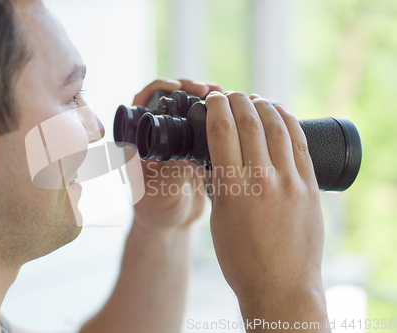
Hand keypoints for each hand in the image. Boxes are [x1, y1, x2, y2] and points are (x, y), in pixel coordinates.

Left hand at [126, 78, 221, 229]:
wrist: (172, 225)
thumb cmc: (157, 212)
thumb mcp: (162, 191)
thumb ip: (174, 171)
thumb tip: (192, 152)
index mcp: (138, 141)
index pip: (142, 101)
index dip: (158, 88)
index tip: (177, 87)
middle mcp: (154, 136)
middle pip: (168, 98)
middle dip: (188, 88)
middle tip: (207, 89)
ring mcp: (174, 140)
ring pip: (187, 108)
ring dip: (205, 100)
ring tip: (223, 96)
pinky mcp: (193, 147)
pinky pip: (203, 125)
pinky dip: (217, 116)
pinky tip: (232, 114)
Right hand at [204, 91, 327, 324]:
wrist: (281, 287)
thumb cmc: (242, 260)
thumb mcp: (219, 220)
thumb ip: (221, 185)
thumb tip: (220, 158)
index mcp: (233, 189)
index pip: (222, 132)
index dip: (217, 107)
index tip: (214, 98)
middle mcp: (262, 180)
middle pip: (250, 123)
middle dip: (238, 100)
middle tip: (231, 95)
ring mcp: (290, 182)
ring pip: (277, 128)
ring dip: (264, 106)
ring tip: (254, 99)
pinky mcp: (310, 188)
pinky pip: (300, 145)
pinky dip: (289, 122)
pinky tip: (280, 114)